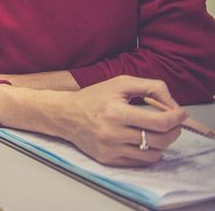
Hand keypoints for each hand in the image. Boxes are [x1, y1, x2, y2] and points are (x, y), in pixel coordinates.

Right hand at [54, 76, 185, 165]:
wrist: (64, 114)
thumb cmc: (94, 97)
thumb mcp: (120, 83)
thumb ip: (150, 87)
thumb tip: (173, 104)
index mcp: (115, 112)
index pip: (159, 122)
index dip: (176, 118)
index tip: (181, 113)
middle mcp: (112, 133)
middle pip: (160, 140)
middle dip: (174, 131)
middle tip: (173, 123)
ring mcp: (109, 149)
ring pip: (153, 154)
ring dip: (162, 143)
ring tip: (158, 132)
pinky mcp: (107, 159)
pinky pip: (139, 162)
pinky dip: (147, 153)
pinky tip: (143, 141)